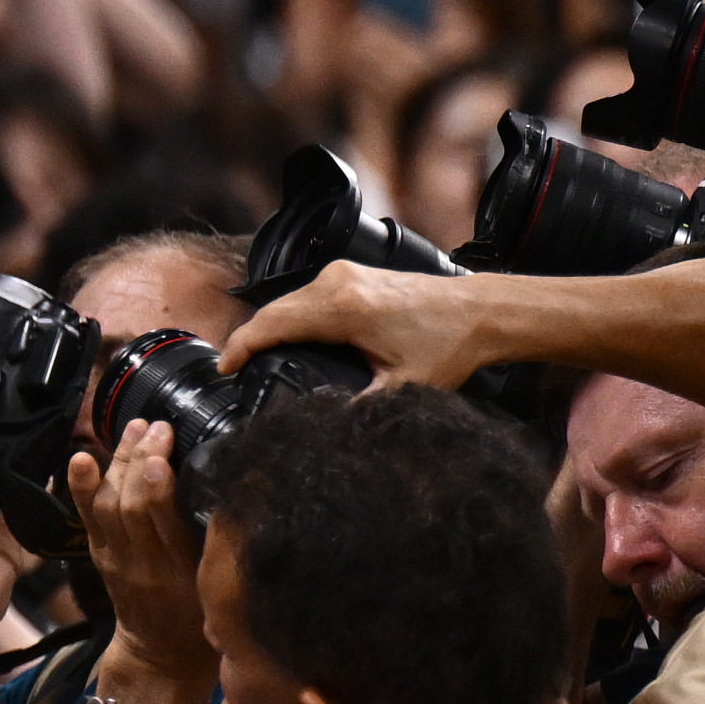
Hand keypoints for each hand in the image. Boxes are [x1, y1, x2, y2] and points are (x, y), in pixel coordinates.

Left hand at [70, 432, 213, 701]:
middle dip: (140, 461)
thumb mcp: (222, 587)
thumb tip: (242, 491)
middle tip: (155, 426)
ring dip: (119, 462)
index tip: (164, 456)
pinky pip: (86, 517)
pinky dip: (82, 486)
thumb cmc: (201, 618)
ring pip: (108, 505)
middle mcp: (144, 563)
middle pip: (132, 506)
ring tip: (134, 428)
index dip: (160, 490)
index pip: (166, 525)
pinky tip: (83, 457)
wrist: (160, 656)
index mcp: (181, 572)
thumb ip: (224, 546)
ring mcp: (116, 559)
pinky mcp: (99, 555)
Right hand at [223, 259, 490, 386]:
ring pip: (288, 300)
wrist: (479, 311)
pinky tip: (287, 335)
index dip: (242, 347)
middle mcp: (338, 283)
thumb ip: (360, 408)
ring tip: (254, 355)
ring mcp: (344, 273)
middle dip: (250, 339)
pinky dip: (290, 315)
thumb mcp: (402, 387)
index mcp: (345, 309)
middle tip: (233, 369)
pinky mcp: (352, 274)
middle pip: (274, 311)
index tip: (225, 368)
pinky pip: (305, 294)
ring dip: (269, 326)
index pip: (273, 324)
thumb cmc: (449, 343)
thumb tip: (326, 430)